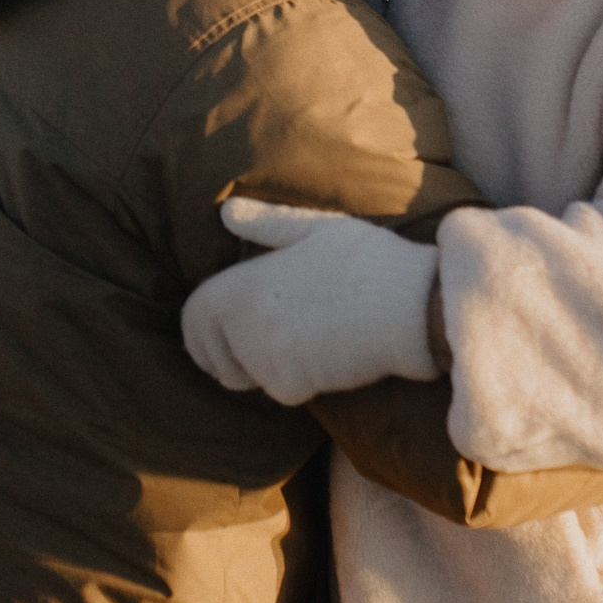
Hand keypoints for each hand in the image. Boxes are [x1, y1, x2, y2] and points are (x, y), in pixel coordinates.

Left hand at [180, 198, 441, 404]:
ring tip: (308, 337)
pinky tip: (328, 356)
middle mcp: (244, 324)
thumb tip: (226, 212)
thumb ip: (266, 224)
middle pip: (214, 357)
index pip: (193, 318)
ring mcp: (265, 358)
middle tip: (266, 344)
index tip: (221, 332)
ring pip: (250, 376)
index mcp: (243, 285)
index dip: (202, 329)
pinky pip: (283, 391)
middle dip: (231, 358)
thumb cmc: (365, 260)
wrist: (409, 307)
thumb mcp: (315, 228)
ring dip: (268, 367)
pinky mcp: (292, 386)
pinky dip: (300, 382)